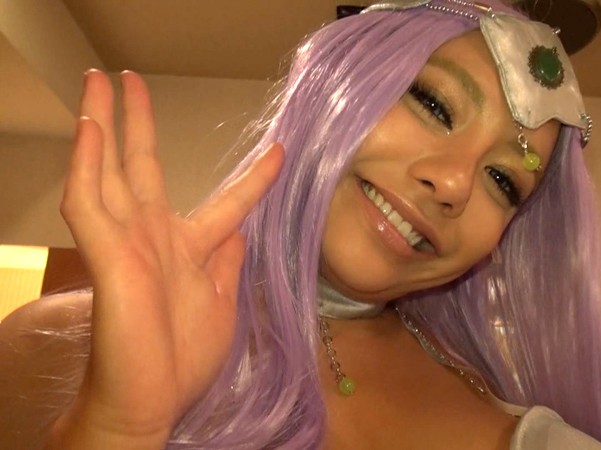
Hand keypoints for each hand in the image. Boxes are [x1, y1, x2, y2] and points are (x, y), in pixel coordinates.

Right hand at [55, 70, 282, 445]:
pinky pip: (89, 201)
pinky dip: (87, 163)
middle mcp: (153, 236)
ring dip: (103, 124)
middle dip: (137, 123)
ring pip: (108, 170)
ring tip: (100, 83)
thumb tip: (244, 229)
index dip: (253, 177)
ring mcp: (126, 242)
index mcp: (187, 248)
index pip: (227, 202)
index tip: (280, 151)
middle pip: (143, 166)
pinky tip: (89, 128)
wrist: (148, 401)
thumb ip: (229, 261)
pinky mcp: (106, 255)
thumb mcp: (222, 301)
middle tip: (132, 79)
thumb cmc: (182, 358)